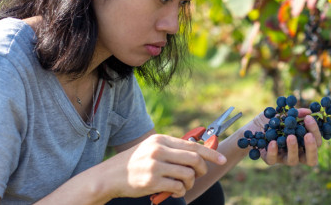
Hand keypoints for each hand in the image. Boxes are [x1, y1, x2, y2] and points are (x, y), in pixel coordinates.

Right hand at [102, 134, 225, 198]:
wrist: (108, 176)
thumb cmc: (133, 163)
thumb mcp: (151, 148)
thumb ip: (172, 149)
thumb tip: (198, 152)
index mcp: (161, 140)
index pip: (193, 145)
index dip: (210, 152)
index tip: (221, 159)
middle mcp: (159, 150)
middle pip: (194, 159)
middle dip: (202, 170)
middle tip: (198, 176)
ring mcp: (155, 166)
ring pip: (188, 175)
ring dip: (190, 183)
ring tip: (182, 185)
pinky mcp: (152, 181)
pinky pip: (178, 187)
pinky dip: (180, 191)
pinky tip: (173, 191)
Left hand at [250, 109, 322, 166]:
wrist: (254, 128)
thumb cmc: (274, 121)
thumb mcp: (285, 114)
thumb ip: (297, 113)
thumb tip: (309, 111)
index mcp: (304, 143)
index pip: (316, 142)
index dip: (316, 132)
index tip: (309, 118)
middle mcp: (297, 153)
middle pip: (311, 158)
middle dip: (311, 147)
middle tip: (308, 135)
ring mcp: (283, 158)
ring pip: (293, 161)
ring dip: (293, 149)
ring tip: (291, 137)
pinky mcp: (270, 159)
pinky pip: (272, 159)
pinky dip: (273, 151)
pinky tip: (273, 142)